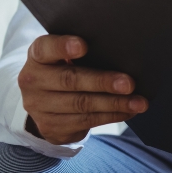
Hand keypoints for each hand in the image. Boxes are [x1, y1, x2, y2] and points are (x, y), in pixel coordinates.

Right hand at [18, 35, 147, 144]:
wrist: (42, 101)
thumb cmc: (63, 68)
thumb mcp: (63, 56)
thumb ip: (81, 51)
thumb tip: (122, 51)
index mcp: (37, 56)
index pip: (45, 48)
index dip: (63, 47)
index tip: (83, 46)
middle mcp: (32, 80)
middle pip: (70, 80)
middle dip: (103, 82)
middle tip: (129, 83)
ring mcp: (39, 106)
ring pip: (81, 104)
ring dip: (115, 104)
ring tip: (138, 102)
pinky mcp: (51, 126)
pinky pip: (86, 121)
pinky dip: (111, 116)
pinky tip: (128, 111)